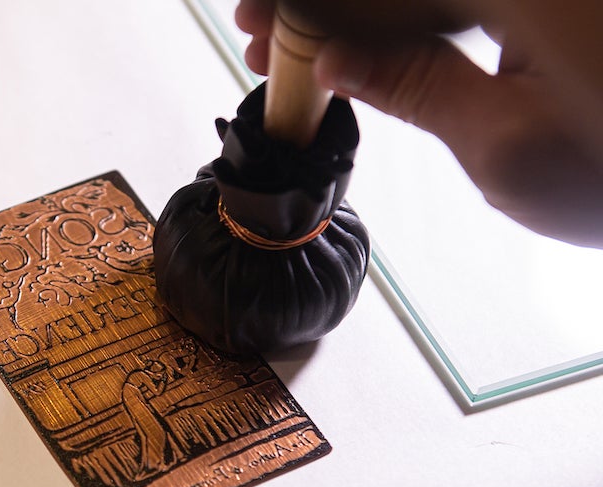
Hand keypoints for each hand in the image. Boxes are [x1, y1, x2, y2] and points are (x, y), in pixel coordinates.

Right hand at [236, 0, 602, 245]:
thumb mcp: (506, 148)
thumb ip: (415, 88)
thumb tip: (337, 62)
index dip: (309, 7)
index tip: (257, 23)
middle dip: (326, 2)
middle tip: (262, 27)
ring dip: (366, 9)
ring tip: (311, 45)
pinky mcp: (553, 4)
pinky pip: (462, 0)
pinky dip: (414, 13)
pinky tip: (376, 41)